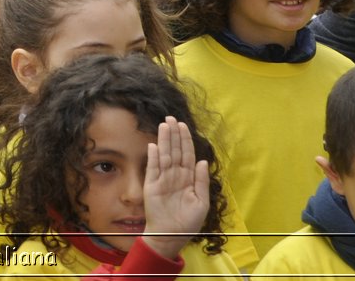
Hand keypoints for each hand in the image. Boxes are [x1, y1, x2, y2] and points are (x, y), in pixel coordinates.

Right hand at [141, 116, 208, 260]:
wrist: (172, 235)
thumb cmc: (189, 222)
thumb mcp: (202, 202)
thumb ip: (202, 181)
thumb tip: (202, 161)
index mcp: (188, 178)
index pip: (186, 154)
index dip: (185, 140)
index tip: (183, 126)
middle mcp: (175, 176)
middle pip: (174, 151)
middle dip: (174, 135)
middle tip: (171, 118)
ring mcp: (162, 179)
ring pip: (164, 155)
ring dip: (164, 141)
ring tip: (164, 126)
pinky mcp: (152, 186)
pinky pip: (153, 169)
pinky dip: (154, 157)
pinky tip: (154, 145)